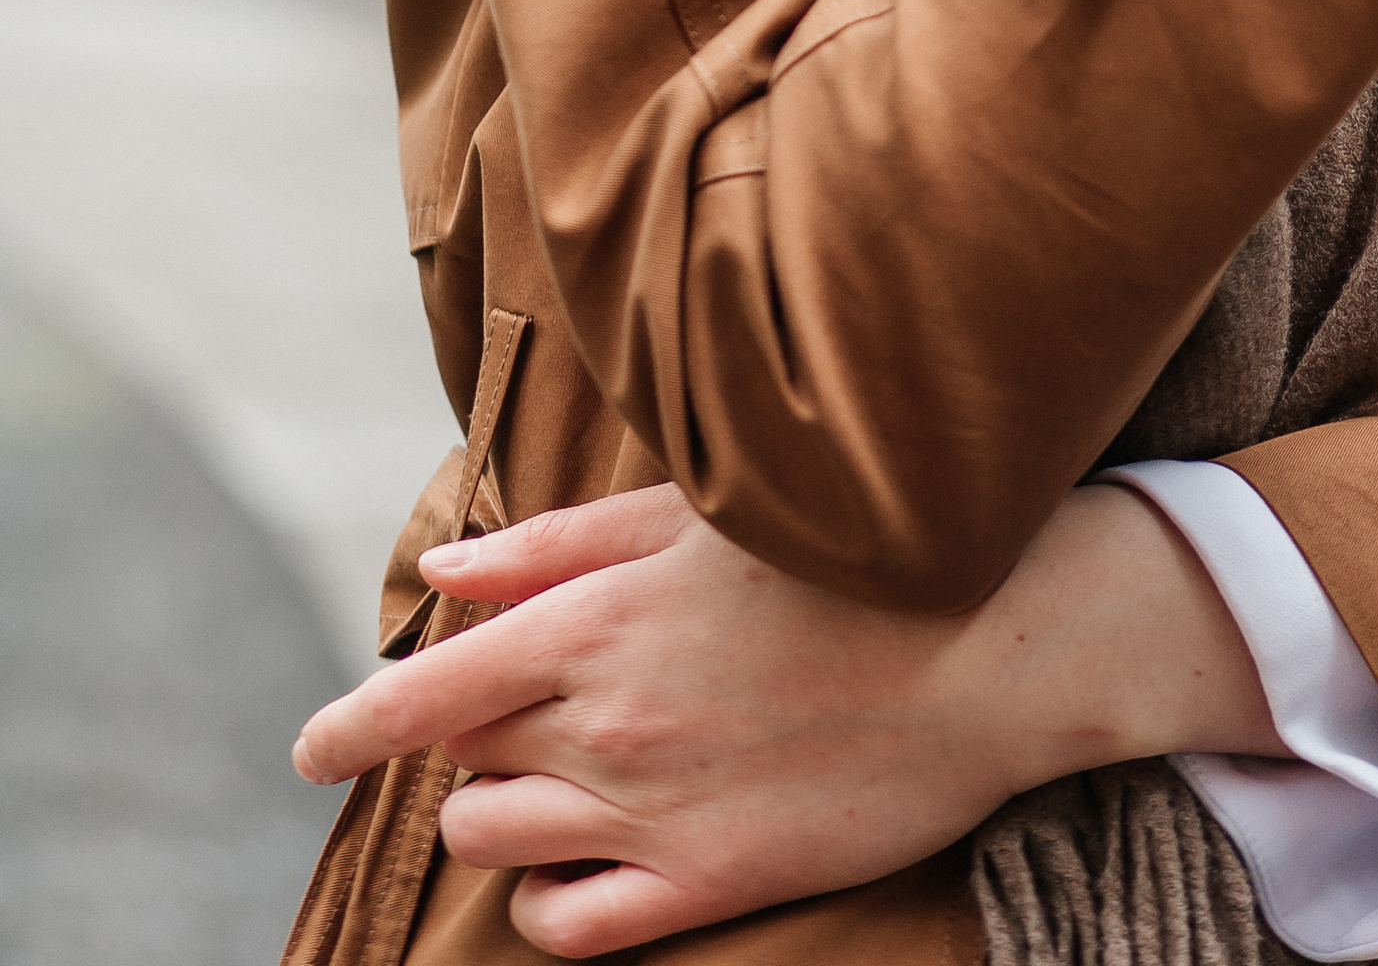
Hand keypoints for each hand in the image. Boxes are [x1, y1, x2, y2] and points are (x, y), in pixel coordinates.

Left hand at [291, 481, 1282, 957]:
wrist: (994, 640)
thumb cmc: (848, 553)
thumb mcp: (700, 517)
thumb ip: (562, 546)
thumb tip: (447, 572)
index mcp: (599, 621)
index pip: (426, 692)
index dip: (354, 723)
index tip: (316, 745)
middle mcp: (609, 723)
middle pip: (462, 766)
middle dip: (467, 745)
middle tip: (520, 719)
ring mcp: (655, 811)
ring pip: (497, 843)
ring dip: (503, 813)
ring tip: (559, 777)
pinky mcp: (709, 882)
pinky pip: (572, 927)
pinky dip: (550, 901)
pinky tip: (579, 863)